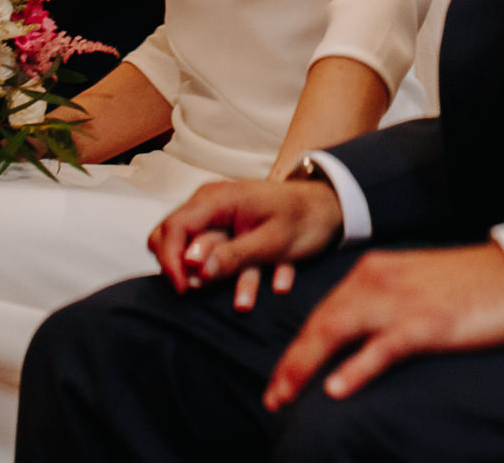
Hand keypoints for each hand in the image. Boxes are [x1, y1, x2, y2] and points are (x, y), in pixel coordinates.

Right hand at [147, 178, 341, 295]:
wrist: (332, 207)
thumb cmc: (304, 219)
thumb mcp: (271, 242)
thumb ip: (232, 256)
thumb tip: (194, 269)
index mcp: (217, 199)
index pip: (172, 228)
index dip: (171, 262)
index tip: (185, 289)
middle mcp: (211, 203)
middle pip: (171, 237)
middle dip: (185, 269)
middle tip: (200, 292)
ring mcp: (219, 216)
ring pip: (195, 249)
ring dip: (217, 276)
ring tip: (246, 303)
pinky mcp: (228, 230)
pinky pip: (214, 253)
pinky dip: (237, 272)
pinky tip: (276, 283)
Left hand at [263, 242, 503, 409]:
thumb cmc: (471, 286)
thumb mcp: (416, 284)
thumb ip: (382, 303)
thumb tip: (351, 341)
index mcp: (376, 270)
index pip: (323, 311)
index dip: (298, 346)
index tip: (282, 378)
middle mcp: (380, 280)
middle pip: (321, 322)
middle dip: (291, 362)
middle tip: (273, 398)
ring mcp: (403, 301)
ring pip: (337, 331)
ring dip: (305, 366)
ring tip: (286, 396)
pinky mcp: (428, 323)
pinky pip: (382, 347)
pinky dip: (356, 368)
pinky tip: (337, 389)